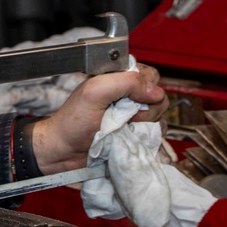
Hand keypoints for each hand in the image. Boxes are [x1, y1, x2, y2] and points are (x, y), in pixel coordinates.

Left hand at [32, 63, 167, 173]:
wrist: (66, 151)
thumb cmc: (74, 121)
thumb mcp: (95, 92)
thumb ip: (125, 83)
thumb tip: (156, 92)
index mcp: (118, 79)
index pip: (149, 75)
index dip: (145, 86)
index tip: (130, 99)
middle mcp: (128, 96)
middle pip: (158, 96)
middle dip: (146, 108)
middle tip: (124, 115)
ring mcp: (134, 116)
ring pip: (160, 115)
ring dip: (144, 123)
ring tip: (122, 128)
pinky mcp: (137, 134)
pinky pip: (157, 132)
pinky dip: (147, 136)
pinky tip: (129, 137)